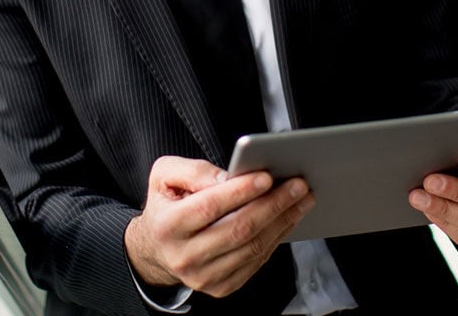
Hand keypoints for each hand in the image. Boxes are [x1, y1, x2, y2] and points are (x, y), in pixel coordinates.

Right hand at [124, 155, 313, 297]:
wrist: (155, 247)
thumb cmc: (166, 204)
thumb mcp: (164, 175)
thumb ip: (194, 171)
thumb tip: (230, 176)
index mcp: (168, 225)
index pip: (210, 206)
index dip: (240, 191)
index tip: (266, 176)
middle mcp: (185, 256)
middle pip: (238, 229)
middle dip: (273, 204)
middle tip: (297, 185)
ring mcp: (204, 276)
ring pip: (252, 247)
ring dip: (282, 221)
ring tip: (301, 199)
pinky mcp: (220, 287)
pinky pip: (255, 261)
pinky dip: (276, 238)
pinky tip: (287, 218)